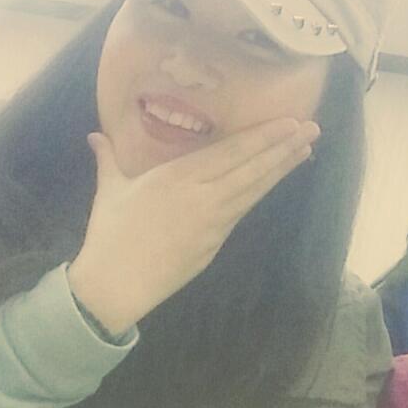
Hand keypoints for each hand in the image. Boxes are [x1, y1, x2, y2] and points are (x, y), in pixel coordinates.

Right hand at [68, 117, 318, 333]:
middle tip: (312, 128)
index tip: (287, 122)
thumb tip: (95, 134)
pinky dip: (262, 192)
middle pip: (251, 167)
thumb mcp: (109, 190)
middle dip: (283, 146)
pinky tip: (274, 181)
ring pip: (254, 189)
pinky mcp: (216, 242)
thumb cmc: (110, 234)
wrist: (116, 284)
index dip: (261, 136)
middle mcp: (202, 195)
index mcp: (177, 176)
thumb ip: (107, 158)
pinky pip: (244, 210)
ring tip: (305, 149)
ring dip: (281, 168)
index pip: (230, 151)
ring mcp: (213, 221)